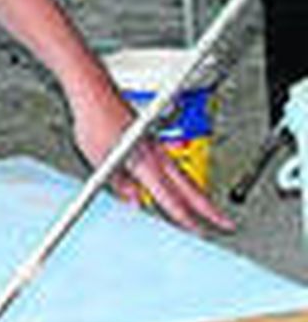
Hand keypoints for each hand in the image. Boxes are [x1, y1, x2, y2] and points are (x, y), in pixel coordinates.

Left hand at [70, 80, 233, 234]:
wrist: (94, 90)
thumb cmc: (94, 119)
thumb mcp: (99, 160)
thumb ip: (120, 184)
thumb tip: (134, 202)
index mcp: (143, 161)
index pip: (169, 196)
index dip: (185, 216)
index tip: (198, 231)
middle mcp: (155, 154)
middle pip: (189, 187)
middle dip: (209, 208)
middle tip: (226, 224)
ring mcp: (156, 146)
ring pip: (184, 176)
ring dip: (199, 195)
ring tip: (212, 213)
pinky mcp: (153, 140)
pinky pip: (173, 166)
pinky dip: (184, 180)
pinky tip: (183, 187)